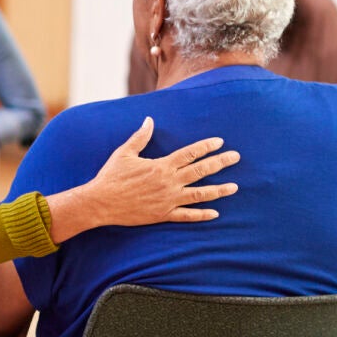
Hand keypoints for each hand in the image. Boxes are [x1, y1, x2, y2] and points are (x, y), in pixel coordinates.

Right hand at [52, 117, 239, 239]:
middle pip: (201, 171)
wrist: (100, 202)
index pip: (190, 153)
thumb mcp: (124, 153)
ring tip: (234, 187)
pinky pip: (187, 216)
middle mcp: (169, 182)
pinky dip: (202, 215)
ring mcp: (168, 200)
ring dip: (219, 190)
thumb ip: (140, 137)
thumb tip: (149, 120)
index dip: (206, 146)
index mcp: (161, 166)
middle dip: (220, 162)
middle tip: (236, 157)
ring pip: (200, 194)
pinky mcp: (163, 215)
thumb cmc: (111, 176)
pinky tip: (215, 213)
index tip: (220, 142)